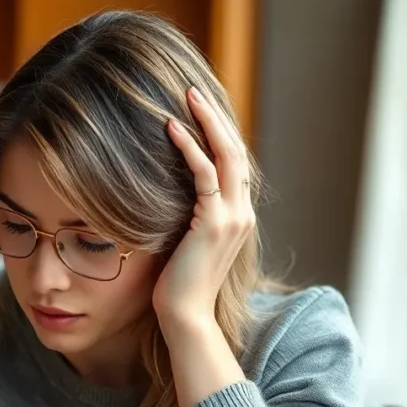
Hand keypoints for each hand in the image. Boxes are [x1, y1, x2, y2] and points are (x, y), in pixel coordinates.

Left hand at [152, 86, 254, 325]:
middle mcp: (242, 213)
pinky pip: (206, 175)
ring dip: (207, 122)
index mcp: (237, 216)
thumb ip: (186, 216)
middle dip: (216, 117)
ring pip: (228, 156)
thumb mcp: (184, 242)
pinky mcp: (213, 224)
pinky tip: (172, 129)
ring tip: (186, 96)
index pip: (235, 163)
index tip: (198, 108)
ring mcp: (232, 218)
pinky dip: (190, 149)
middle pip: (237, 150)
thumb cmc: (176, 285)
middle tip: (193, 89)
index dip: (220, 132)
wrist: (184, 317)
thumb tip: (164, 194)